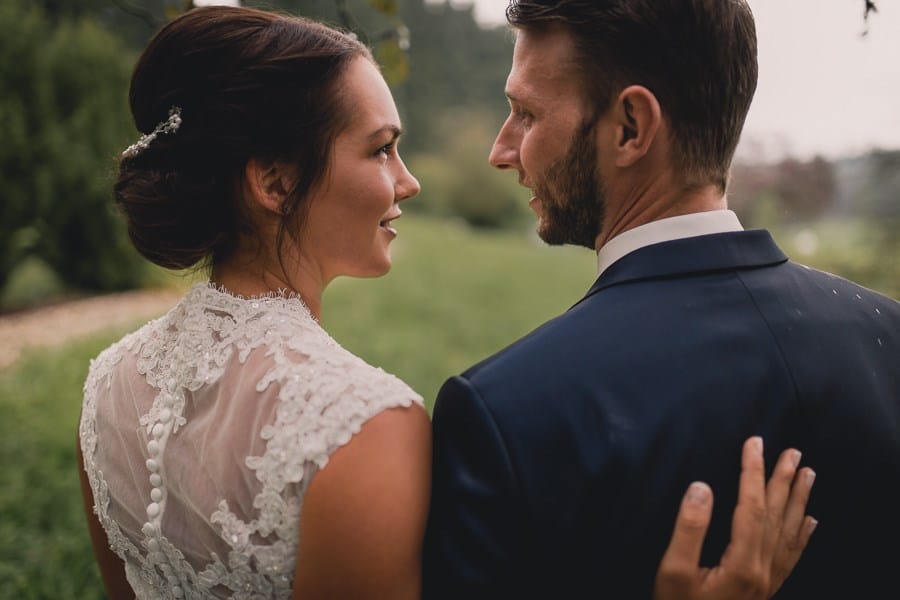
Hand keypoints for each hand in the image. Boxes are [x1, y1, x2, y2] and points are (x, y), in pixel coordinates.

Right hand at [653, 436, 816, 599]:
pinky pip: (792, 558)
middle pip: (777, 516)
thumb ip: (689, 528)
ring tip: (808, 474)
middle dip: (784, 480)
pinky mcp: (766, 590)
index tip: (754, 443)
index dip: (753, 471)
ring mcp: (769, 582)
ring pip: (790, 534)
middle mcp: (763, 571)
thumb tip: (701, 486)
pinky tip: (810, 522)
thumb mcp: (673, 572)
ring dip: (799, 501)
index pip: (751, 506)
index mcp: (742, 563)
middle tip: (793, 451)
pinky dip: (802, 536)